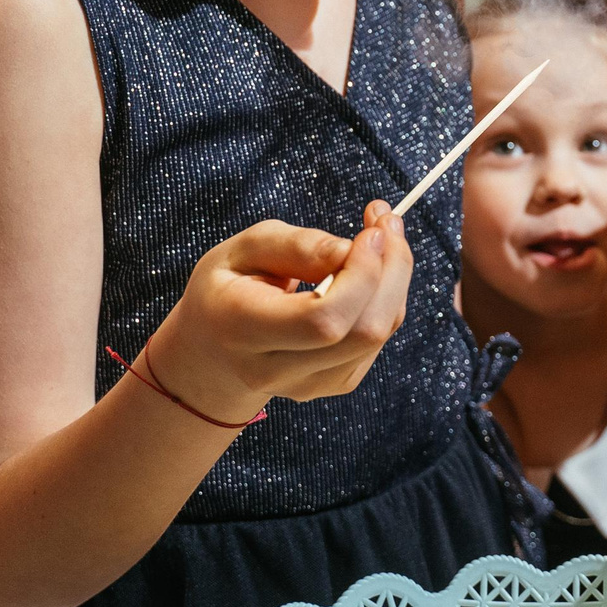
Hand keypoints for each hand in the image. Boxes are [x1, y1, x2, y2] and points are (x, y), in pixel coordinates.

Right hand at [151, 205, 413, 420]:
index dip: (361, 274)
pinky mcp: (333, 384)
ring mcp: (308, 385)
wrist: (211, 355)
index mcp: (242, 329)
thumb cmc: (227, 290)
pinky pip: (377, 340)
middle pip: (362, 331)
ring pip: (378, 335)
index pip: (322, 319)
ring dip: (395, 278)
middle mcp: (276, 368)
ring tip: (382, 234)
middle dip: (390, 270)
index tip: (370, 230)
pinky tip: (371, 270)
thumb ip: (295, 246)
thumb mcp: (242, 249)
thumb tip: (350, 250)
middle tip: (386, 221)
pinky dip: (387, 298)